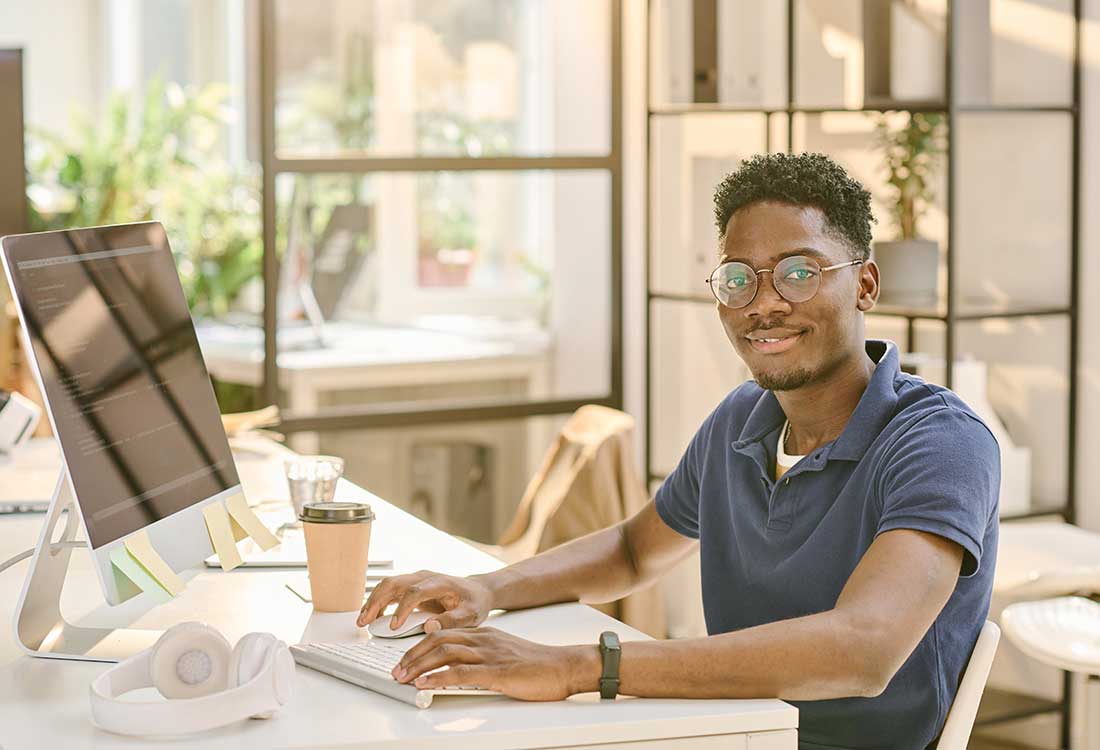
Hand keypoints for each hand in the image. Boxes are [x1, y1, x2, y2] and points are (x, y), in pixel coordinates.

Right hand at [356, 570, 493, 633]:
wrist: (477, 592)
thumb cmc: (474, 602)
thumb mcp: (470, 615)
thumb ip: (452, 620)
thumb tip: (430, 627)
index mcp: (439, 582)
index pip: (414, 591)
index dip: (401, 608)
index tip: (394, 626)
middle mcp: (424, 578)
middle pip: (394, 583)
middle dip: (376, 601)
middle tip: (365, 621)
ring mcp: (416, 580)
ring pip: (388, 585)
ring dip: (373, 601)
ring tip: (362, 620)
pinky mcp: (411, 587)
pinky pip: (390, 591)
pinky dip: (378, 602)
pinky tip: (372, 616)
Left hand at [392, 626, 597, 700]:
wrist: (564, 666)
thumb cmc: (538, 665)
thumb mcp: (505, 653)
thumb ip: (483, 655)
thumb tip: (460, 668)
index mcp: (484, 634)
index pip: (443, 634)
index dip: (420, 645)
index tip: (406, 658)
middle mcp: (484, 640)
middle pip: (438, 640)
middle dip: (413, 654)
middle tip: (397, 669)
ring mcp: (489, 655)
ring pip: (445, 653)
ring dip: (419, 665)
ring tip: (404, 677)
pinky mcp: (497, 672)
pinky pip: (461, 672)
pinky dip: (438, 677)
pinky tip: (426, 684)